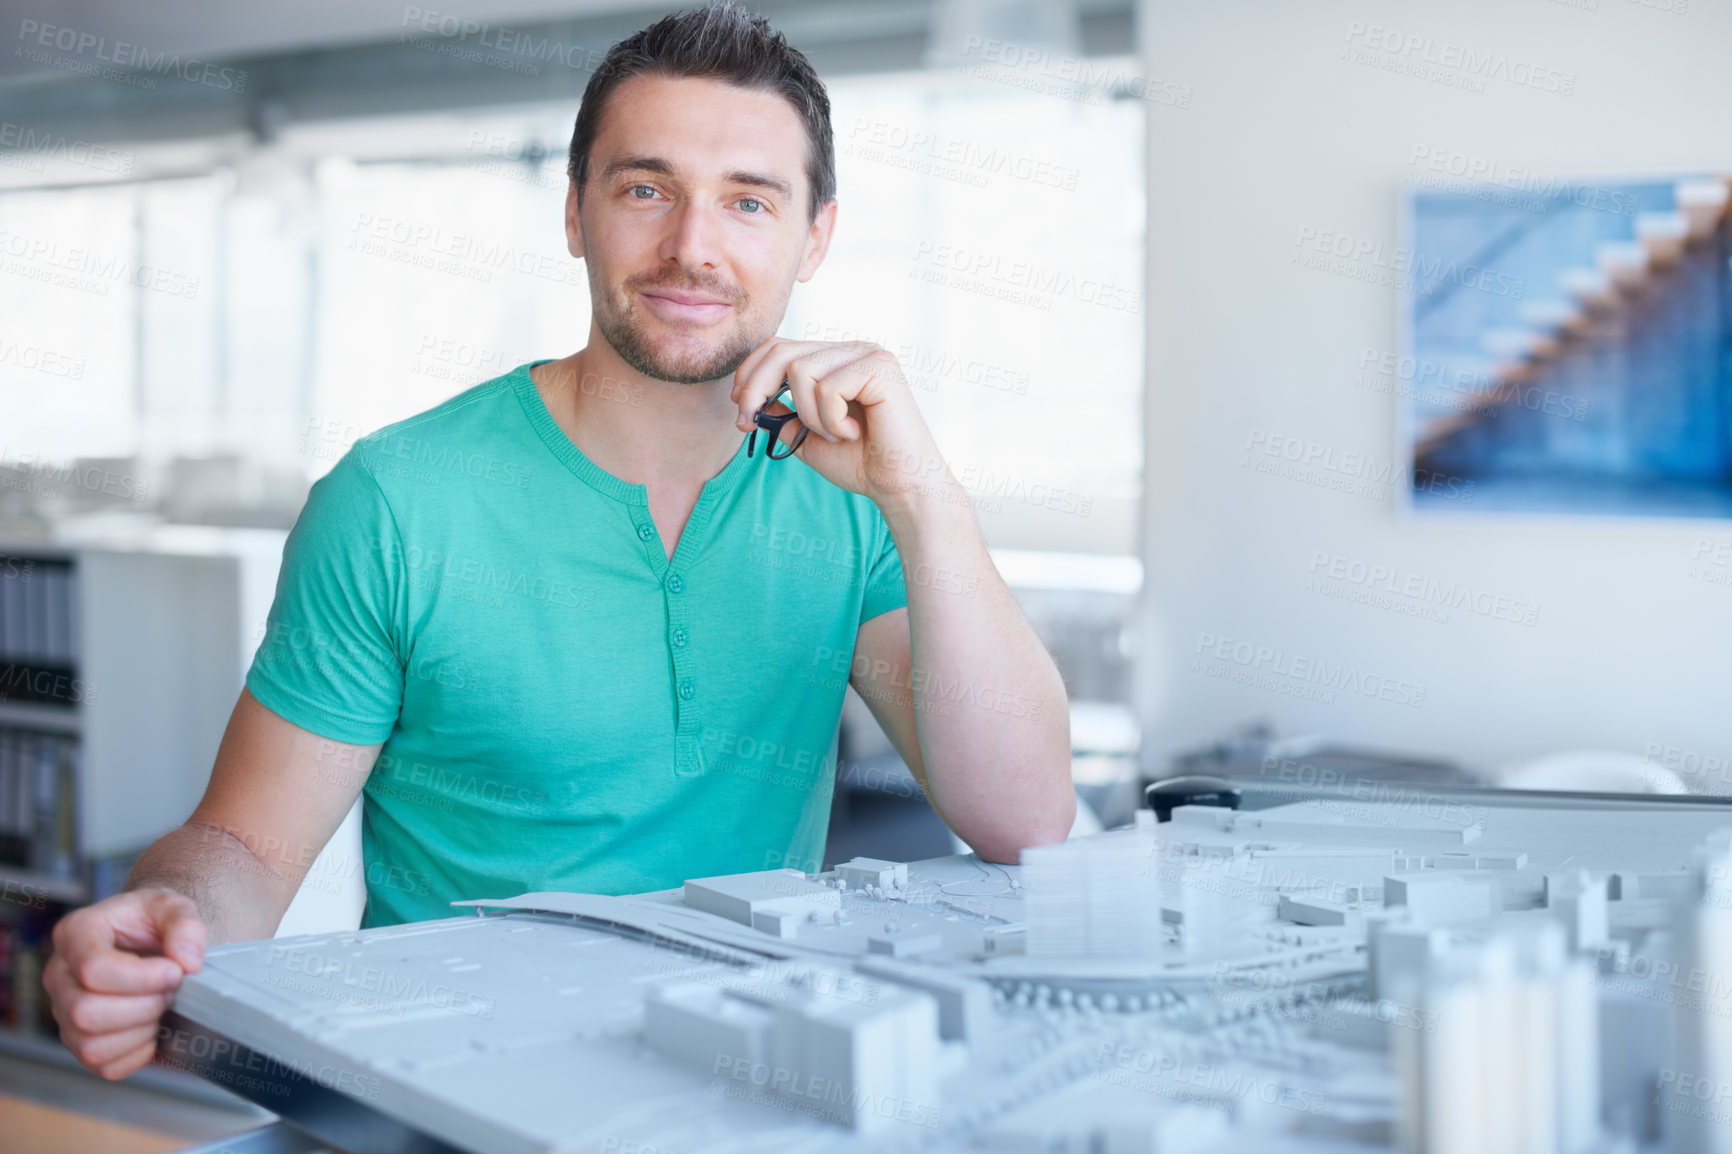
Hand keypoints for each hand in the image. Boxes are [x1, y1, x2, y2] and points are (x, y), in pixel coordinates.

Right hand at [43, 888, 206, 1079]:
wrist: (147, 937)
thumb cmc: (152, 921)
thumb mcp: (173, 906)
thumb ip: (185, 925)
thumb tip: (188, 962)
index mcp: (75, 933)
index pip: (93, 969)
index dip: (142, 978)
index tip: (175, 972)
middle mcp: (59, 976)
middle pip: (85, 1012)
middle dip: (142, 1006)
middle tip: (170, 991)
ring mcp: (64, 1012)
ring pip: (91, 1045)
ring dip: (141, 1032)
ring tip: (161, 1007)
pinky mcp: (80, 1041)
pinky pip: (104, 1065)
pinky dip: (138, 1053)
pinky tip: (152, 1027)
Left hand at [730, 338, 951, 510]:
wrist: (899, 486)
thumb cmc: (861, 463)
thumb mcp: (807, 437)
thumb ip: (782, 414)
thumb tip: (752, 397)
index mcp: (836, 360)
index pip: (780, 347)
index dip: (751, 374)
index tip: (740, 408)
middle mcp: (852, 350)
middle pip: (782, 350)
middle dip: (756, 389)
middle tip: (749, 424)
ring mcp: (868, 354)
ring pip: (801, 370)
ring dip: (808, 415)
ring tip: (834, 435)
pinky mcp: (880, 367)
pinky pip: (828, 387)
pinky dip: (831, 420)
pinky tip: (852, 433)